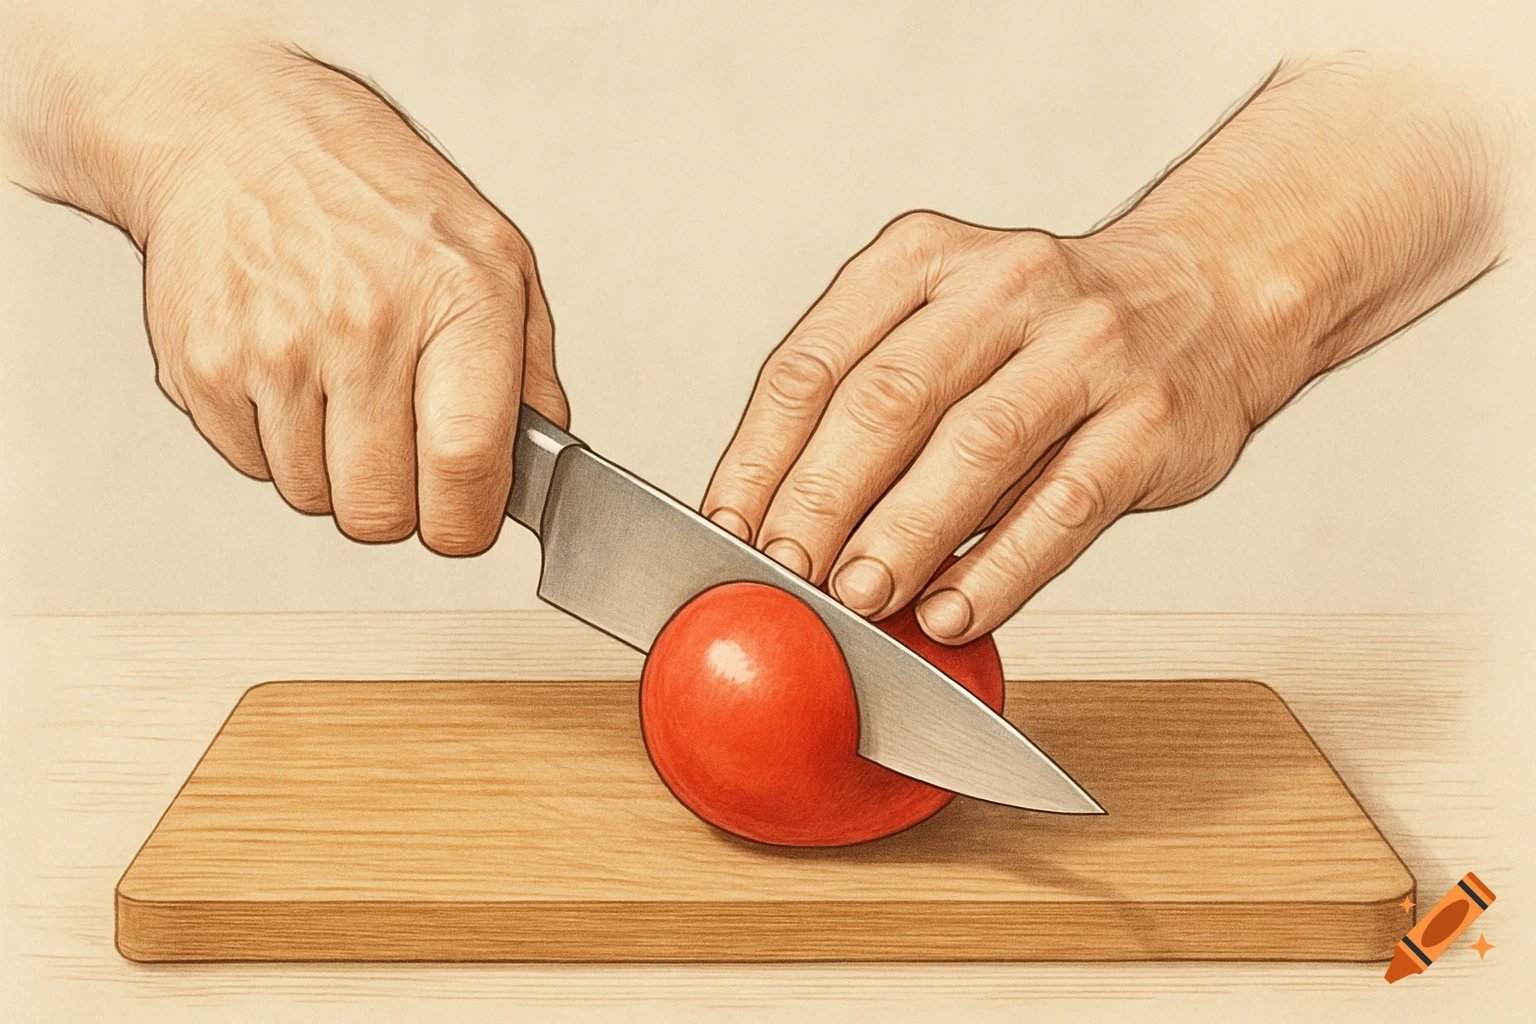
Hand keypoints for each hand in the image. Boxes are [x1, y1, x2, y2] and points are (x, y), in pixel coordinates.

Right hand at [5, 34, 566, 553]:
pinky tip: (290, 373)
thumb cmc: (376, 199)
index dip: (466, 521)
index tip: (462, 519)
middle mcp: (366, 323)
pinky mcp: (203, 367)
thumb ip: (532, 369)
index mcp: (458, 299)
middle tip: (397, 451)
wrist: (239, 135)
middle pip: (381, 509)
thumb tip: (542, 460)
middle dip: (397, 504)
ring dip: (331, 469)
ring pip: (312, 498)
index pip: (466, 465)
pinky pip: (252, 467)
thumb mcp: (495, 258)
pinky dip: (274, 442)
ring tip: (339, 388)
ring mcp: (277, 348)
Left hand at [703, 213, 1265, 641]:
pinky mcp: (1153, 419)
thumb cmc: (1044, 334)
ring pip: (976, 447)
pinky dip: (1002, 569)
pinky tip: (952, 613)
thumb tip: (776, 529)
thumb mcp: (945, 322)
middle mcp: (1006, 285)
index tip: (728, 530)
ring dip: (904, 535)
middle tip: (784, 576)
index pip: (814, 362)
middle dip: (820, 501)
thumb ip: (869, 401)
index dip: (761, 456)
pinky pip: (1066, 505)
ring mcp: (1089, 347)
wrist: (1212, 291)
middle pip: (887, 401)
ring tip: (857, 600)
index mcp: (925, 258)